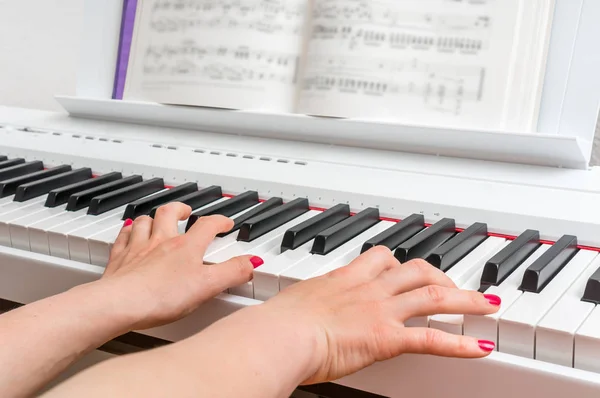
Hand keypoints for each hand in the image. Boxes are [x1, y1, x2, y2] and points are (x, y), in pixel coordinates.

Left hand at [100, 202, 260, 330]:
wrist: (120, 304)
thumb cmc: (160, 296)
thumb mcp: (207, 287)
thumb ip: (232, 273)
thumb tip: (251, 262)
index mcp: (186, 247)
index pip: (207, 225)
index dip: (219, 221)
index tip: (225, 223)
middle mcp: (161, 242)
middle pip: (170, 213)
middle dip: (181, 209)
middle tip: (186, 210)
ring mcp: (138, 249)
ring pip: (145, 221)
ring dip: (153, 217)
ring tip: (158, 219)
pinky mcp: (119, 260)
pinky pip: (123, 237)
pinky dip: (128, 231)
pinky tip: (129, 232)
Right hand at [259, 246, 500, 384]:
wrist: (281, 334)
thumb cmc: (279, 321)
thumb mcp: (295, 303)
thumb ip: (307, 302)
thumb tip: (298, 310)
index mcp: (346, 278)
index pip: (382, 257)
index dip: (401, 261)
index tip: (410, 265)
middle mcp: (368, 288)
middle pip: (415, 269)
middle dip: (441, 273)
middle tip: (455, 282)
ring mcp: (381, 311)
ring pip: (433, 295)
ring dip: (465, 299)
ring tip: (487, 304)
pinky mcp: (387, 338)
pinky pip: (432, 338)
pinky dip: (461, 343)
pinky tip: (481, 348)